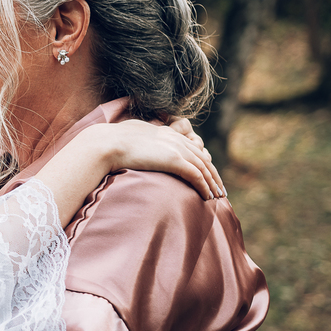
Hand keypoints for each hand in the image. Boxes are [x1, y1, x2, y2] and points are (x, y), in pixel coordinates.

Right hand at [79, 119, 223, 199]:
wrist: (109, 144)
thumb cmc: (113, 144)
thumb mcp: (132, 139)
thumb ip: (141, 144)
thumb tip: (137, 153)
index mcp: (168, 134)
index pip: (193, 150)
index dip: (204, 163)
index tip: (209, 176)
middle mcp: (176, 140)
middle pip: (203, 159)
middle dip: (214, 175)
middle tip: (221, 190)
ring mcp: (176, 149)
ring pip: (204, 168)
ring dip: (213, 183)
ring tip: (218, 197)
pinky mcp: (174, 160)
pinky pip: (196, 175)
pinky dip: (204, 186)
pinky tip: (208, 196)